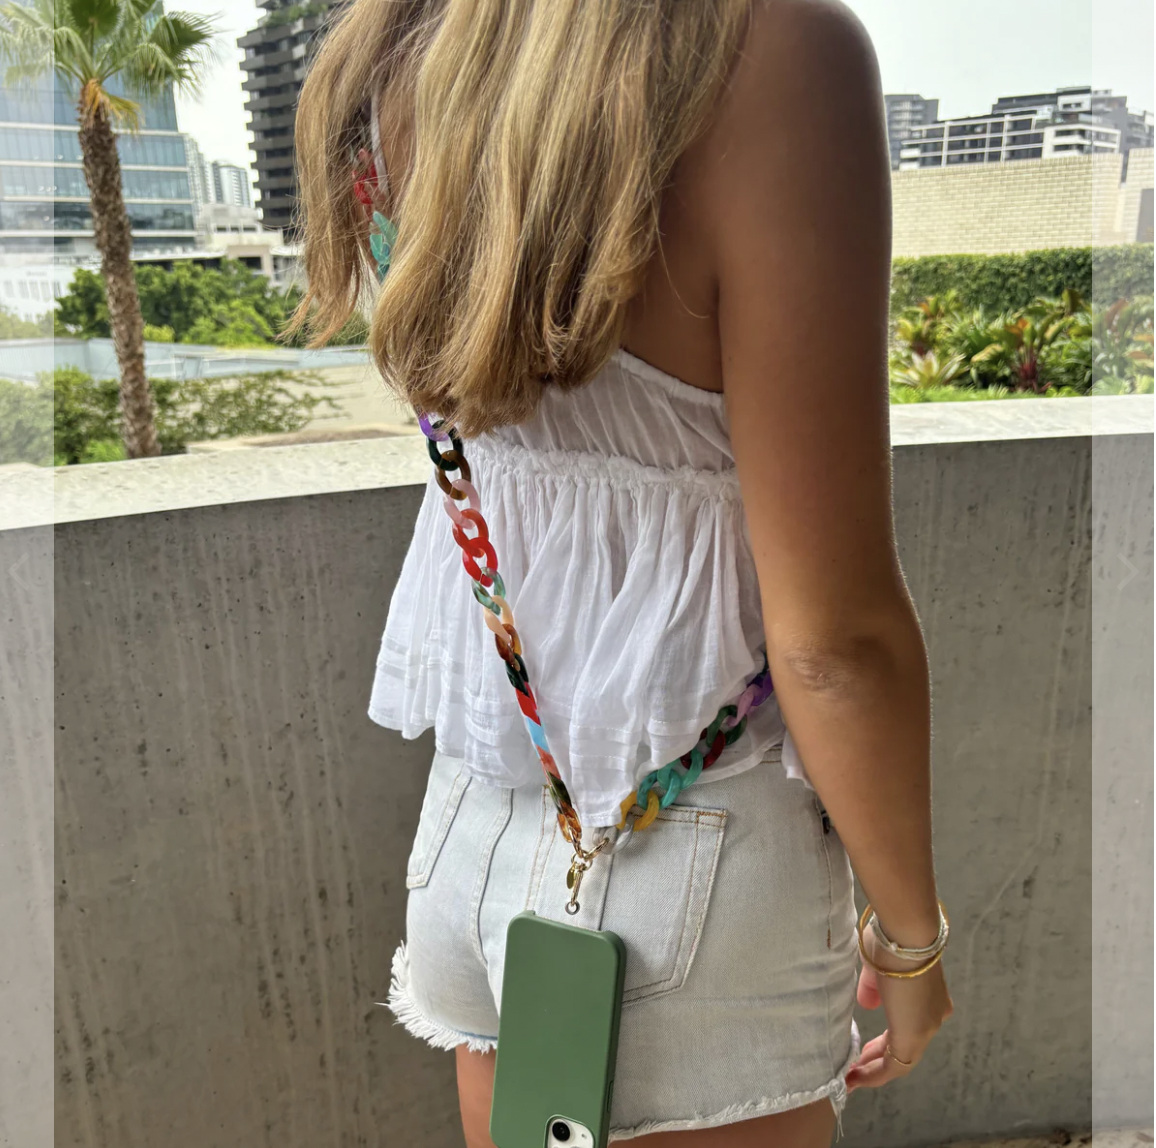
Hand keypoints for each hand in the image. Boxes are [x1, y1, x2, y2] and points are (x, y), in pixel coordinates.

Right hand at [845, 921, 952, 1091]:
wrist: (906, 934)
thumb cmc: (890, 941)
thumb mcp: (877, 965)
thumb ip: (873, 988)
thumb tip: (867, 1004)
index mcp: (928, 997)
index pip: (906, 1024)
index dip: (886, 1037)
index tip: (866, 1045)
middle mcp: (933, 1017)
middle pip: (905, 1046)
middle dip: (878, 1056)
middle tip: (857, 1066)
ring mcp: (926, 1028)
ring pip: (901, 1058)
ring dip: (874, 1068)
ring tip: (852, 1077)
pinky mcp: (913, 1036)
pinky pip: (894, 1065)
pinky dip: (875, 1074)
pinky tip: (855, 1077)